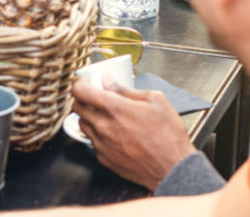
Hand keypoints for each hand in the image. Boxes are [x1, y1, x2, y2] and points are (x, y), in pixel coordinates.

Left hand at [71, 78, 196, 189]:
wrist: (173, 168)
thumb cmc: (168, 136)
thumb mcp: (155, 101)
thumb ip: (127, 90)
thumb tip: (109, 82)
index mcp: (114, 108)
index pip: (80, 91)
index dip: (81, 83)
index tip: (89, 83)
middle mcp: (103, 127)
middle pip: (76, 107)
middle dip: (84, 98)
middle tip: (97, 97)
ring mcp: (102, 144)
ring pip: (82, 124)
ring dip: (90, 117)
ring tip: (107, 116)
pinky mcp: (104, 159)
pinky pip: (93, 142)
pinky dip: (99, 135)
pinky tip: (115, 134)